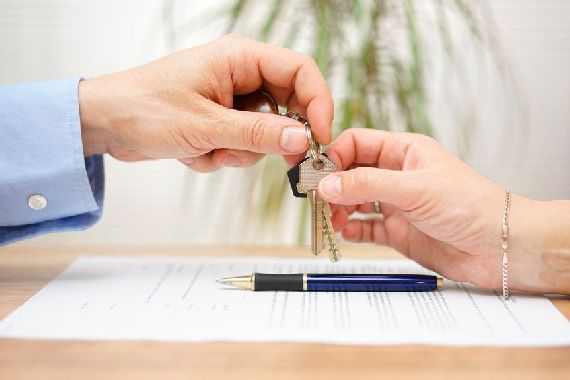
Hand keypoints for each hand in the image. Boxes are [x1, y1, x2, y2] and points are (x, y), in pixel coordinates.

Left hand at [78, 34, 332, 170]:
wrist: (106, 123)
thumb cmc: (144, 109)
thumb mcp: (206, 125)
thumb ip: (257, 133)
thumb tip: (301, 139)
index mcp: (240, 58)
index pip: (300, 72)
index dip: (318, 104)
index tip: (320, 138)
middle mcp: (241, 75)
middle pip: (288, 106)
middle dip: (273, 138)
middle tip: (267, 158)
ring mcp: (232, 100)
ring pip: (265, 133)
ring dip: (239, 152)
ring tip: (208, 151)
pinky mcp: (222, 121)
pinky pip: (242, 145)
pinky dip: (222, 156)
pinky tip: (194, 151)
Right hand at [317, 128, 569, 293]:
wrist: (501, 247)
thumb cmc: (470, 205)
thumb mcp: (413, 188)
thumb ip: (366, 184)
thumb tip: (326, 184)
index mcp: (404, 152)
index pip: (357, 144)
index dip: (334, 155)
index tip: (317, 173)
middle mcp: (397, 176)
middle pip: (351, 173)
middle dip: (333, 185)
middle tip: (317, 200)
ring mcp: (398, 205)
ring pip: (356, 202)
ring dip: (339, 209)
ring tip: (333, 220)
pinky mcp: (400, 232)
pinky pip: (367, 228)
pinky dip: (353, 230)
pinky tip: (346, 233)